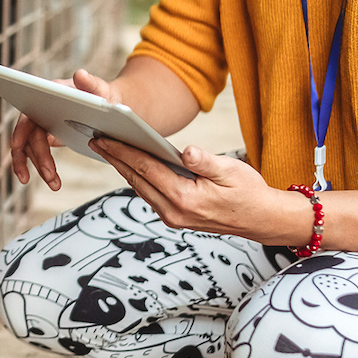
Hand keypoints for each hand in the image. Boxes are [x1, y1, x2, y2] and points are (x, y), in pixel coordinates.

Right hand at [9, 70, 124, 191]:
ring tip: (54, 185)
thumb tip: (80, 74)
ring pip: (29, 148)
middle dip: (37, 158)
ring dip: (37, 167)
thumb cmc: (104, 96)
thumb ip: (92, 83)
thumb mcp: (102, 90)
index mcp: (48, 95)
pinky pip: (35, 153)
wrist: (107, 106)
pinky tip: (51, 180)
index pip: (29, 114)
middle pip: (28, 136)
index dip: (20, 130)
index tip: (15, 146)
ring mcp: (40, 123)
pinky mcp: (45, 136)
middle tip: (50, 176)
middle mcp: (39, 108)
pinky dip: (39, 167)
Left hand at [86, 137, 309, 243]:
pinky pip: (149, 194)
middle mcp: (174, 212)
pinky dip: (137, 177)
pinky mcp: (175, 217)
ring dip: (123, 168)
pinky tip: (129, 164)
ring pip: (140, 188)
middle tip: (96, 139)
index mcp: (185, 198)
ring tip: (107, 148)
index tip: (104, 138)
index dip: (123, 152)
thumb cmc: (249, 193)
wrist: (262, 220)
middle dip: (114, 158)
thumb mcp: (231, 171)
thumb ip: (205, 161)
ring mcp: (173, 217)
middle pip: (136, 179)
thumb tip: (184, 151)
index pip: (146, 169)